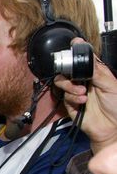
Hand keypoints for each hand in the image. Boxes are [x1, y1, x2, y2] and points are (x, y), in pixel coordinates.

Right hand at [54, 39, 116, 153]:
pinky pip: (64, 96)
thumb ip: (97, 71)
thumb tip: (87, 57)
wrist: (112, 128)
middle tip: (74, 75)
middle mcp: (83, 81)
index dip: (77, 52)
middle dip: (68, 70)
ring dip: (69, 86)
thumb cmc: (116, 106)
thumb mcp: (111, 85)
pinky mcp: (70, 104)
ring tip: (81, 92)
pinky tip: (82, 101)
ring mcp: (76, 92)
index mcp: (95, 74)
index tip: (74, 45)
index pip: (84, 59)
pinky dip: (73, 98)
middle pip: (67, 69)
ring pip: (61, 82)